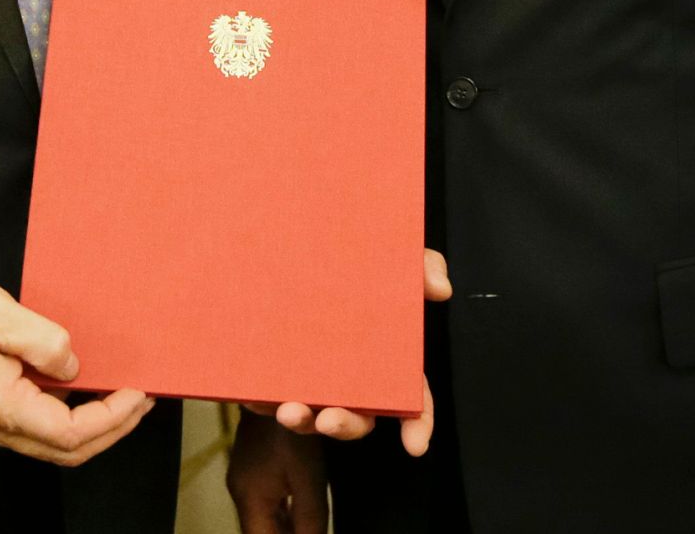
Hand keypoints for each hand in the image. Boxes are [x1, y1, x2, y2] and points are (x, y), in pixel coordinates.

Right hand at [0, 259, 150, 464]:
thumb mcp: (0, 312)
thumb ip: (44, 343)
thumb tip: (74, 368)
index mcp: (0, 405)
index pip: (71, 434)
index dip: (112, 418)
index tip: (139, 392)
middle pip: (62, 450)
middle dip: (109, 430)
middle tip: (140, 400)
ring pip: (44, 440)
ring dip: (87, 425)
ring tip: (116, 393)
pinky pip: (26, 422)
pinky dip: (60, 413)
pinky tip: (72, 384)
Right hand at [226, 411, 326, 533]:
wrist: (270, 376)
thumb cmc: (289, 423)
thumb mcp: (308, 475)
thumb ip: (310, 519)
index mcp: (250, 498)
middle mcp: (241, 489)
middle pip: (263, 532)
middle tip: (311, 533)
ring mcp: (244, 473)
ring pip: (265, 516)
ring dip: (284, 526)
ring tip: (306, 529)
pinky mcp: (251, 460)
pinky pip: (267, 497)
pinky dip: (282, 509)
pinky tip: (297, 509)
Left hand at [259, 248, 450, 456]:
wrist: (301, 249)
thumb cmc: (356, 268)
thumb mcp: (394, 262)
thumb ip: (422, 268)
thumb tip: (440, 290)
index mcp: (386, 360)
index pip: (413, 400)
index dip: (419, 424)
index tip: (415, 445)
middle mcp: (353, 378)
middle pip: (359, 418)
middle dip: (346, 426)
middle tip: (329, 421)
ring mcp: (316, 379)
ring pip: (314, 416)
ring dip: (302, 420)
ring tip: (288, 410)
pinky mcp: (281, 374)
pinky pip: (272, 397)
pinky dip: (263, 401)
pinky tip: (254, 397)